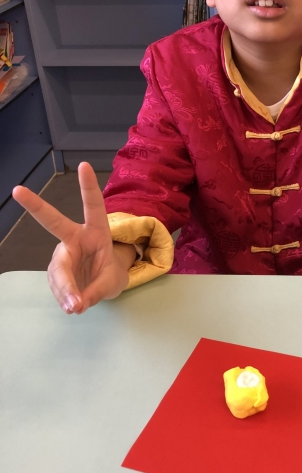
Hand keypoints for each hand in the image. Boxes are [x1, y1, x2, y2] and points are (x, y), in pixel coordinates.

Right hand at [12, 162, 135, 314]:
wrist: (104, 286)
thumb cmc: (111, 274)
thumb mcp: (112, 282)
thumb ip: (96, 291)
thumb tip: (75, 304)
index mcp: (97, 231)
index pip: (93, 206)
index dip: (88, 187)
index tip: (83, 166)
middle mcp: (75, 237)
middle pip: (53, 222)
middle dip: (36, 206)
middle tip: (17, 190)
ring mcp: (62, 253)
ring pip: (58, 271)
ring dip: (65, 289)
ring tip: (76, 306)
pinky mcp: (55, 270)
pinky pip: (57, 286)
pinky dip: (64, 298)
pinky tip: (73, 305)